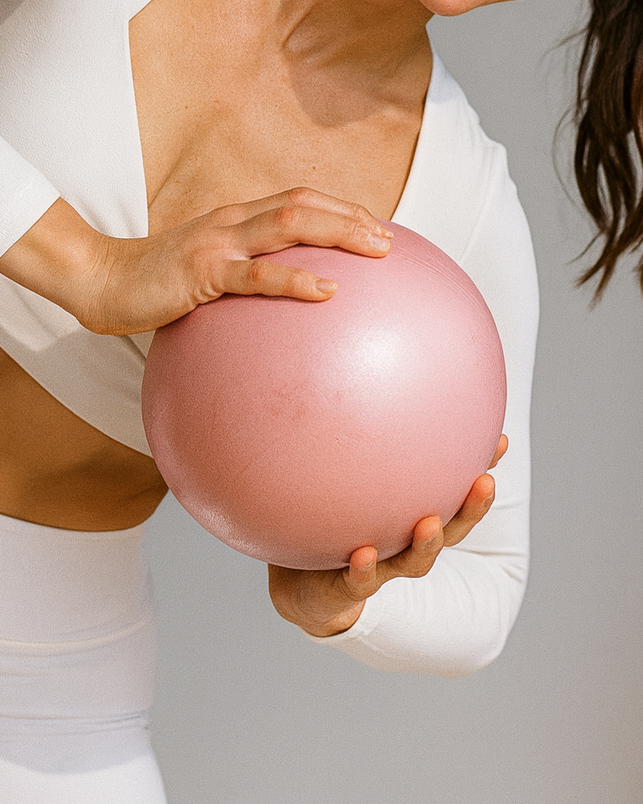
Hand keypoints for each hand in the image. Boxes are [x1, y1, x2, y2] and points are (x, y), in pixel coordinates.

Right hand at [0, 188, 391, 334]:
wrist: (101, 281)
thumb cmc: (156, 284)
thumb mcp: (205, 274)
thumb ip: (241, 276)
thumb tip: (275, 304)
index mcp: (236, 220)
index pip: (298, 200)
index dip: (340, 209)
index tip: (374, 228)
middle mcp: (232, 221)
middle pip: (304, 204)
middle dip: (352, 217)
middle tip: (390, 241)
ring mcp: (219, 243)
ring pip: (290, 223)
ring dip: (339, 233)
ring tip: (376, 250)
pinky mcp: (204, 271)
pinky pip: (258, 273)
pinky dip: (296, 279)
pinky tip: (328, 290)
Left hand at [268, 434, 508, 636]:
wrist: (302, 584)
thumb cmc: (333, 525)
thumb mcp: (349, 484)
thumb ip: (366, 449)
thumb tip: (384, 394)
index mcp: (412, 520)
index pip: (455, 497)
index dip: (477, 471)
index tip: (499, 441)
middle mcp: (404, 544)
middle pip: (450, 530)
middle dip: (470, 508)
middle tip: (485, 482)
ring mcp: (381, 567)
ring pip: (413, 561)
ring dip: (426, 544)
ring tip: (429, 524)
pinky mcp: (349, 586)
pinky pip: (359, 580)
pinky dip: (364, 569)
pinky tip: (363, 554)